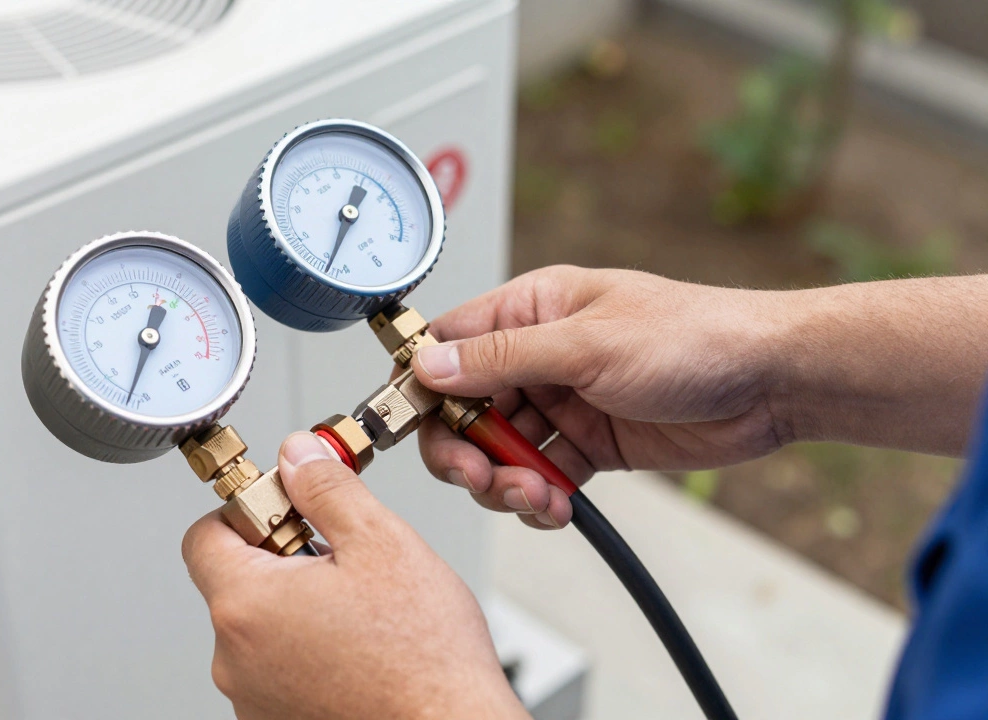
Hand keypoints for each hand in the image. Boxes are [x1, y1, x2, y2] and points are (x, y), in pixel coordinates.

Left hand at [182, 432, 527, 719]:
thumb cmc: (424, 658)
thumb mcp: (381, 542)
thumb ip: (327, 489)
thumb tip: (297, 456)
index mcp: (246, 605)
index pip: (205, 534)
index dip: (248, 509)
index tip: (290, 509)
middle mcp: (234, 659)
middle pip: (236, 581)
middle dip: (284, 558)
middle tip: (341, 558)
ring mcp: (252, 698)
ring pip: (261, 626)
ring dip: (299, 606)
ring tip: (360, 610)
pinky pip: (277, 668)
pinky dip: (308, 651)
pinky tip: (359, 648)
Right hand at [413, 266, 788, 530]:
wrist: (771, 382)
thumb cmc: (693, 336)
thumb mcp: (588, 344)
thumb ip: (502, 358)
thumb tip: (430, 365)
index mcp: (531, 309)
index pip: (449, 344)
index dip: (425, 386)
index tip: (414, 425)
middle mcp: (539, 355)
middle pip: (464, 407)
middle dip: (464, 448)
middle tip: (479, 476)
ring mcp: (562, 402)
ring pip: (498, 449)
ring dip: (504, 480)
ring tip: (535, 496)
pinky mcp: (588, 445)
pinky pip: (539, 476)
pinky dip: (537, 498)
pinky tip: (556, 507)